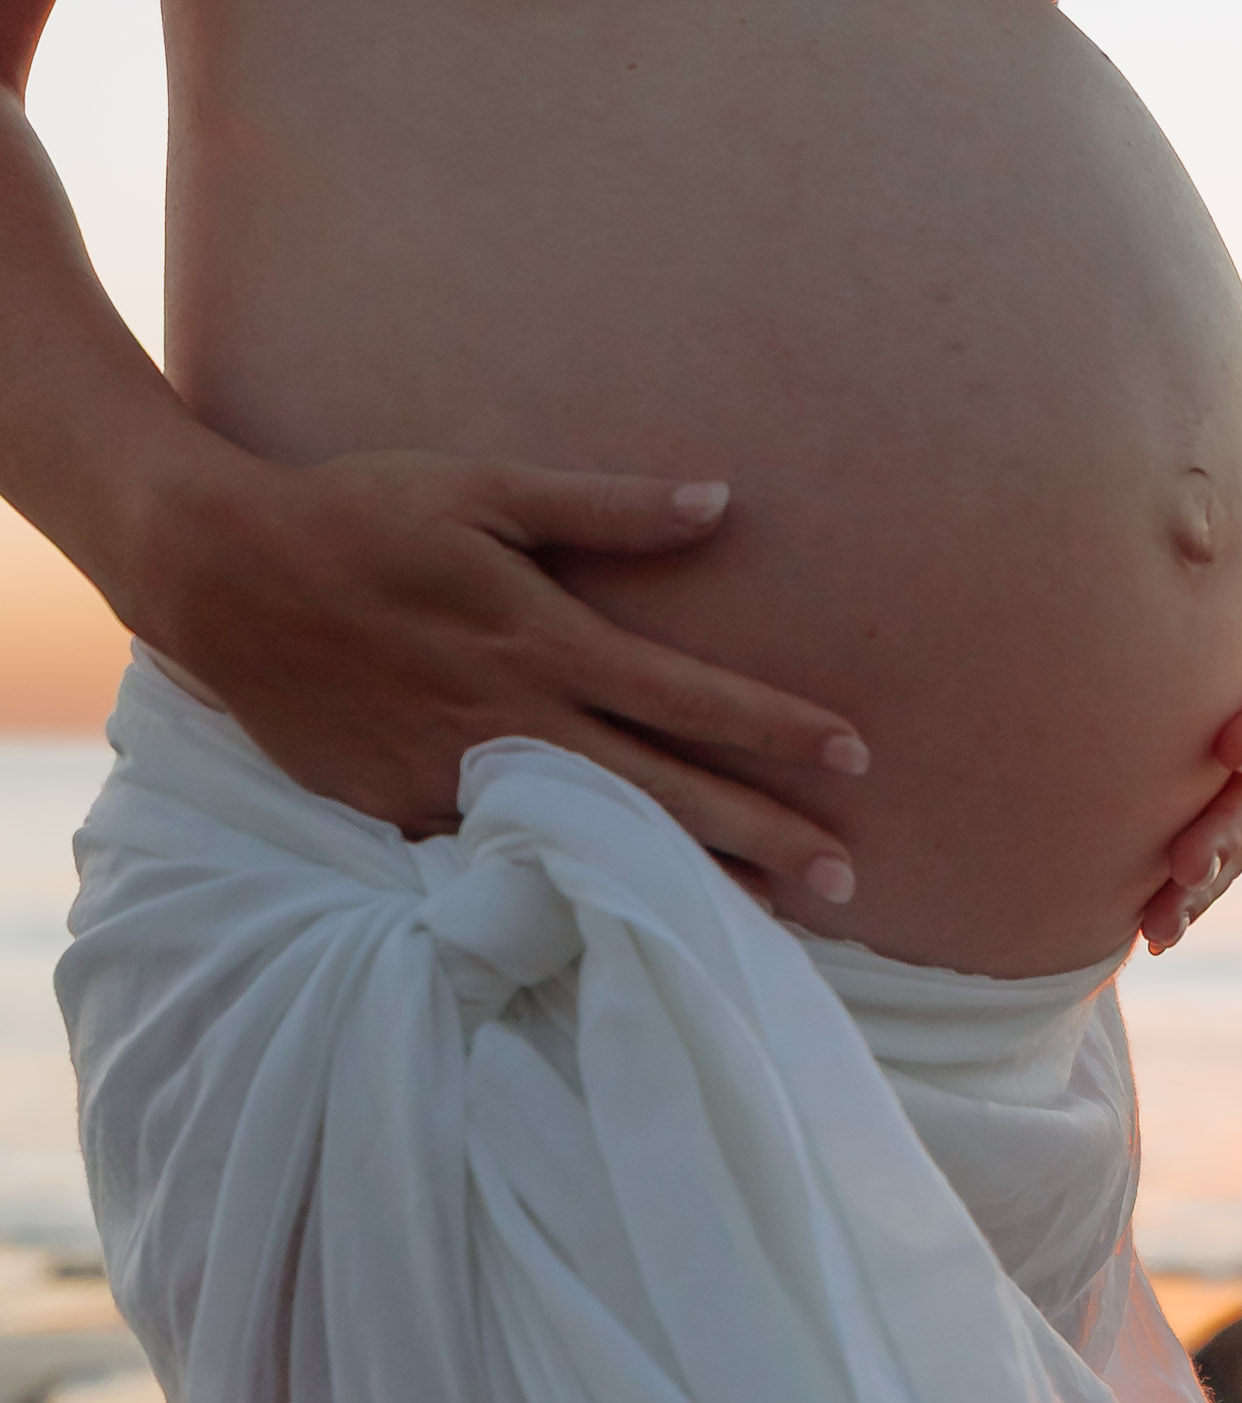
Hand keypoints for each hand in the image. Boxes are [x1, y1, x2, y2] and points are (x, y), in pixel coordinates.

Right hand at [141, 448, 866, 907]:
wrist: (225, 575)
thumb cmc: (362, 513)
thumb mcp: (487, 486)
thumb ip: (607, 506)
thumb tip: (720, 499)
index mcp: (541, 638)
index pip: (686, 696)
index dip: (775, 727)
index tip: (854, 755)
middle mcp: (511, 719)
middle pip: (661, 793)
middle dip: (761, 838)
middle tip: (850, 881)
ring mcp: (455, 775)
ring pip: (593, 841)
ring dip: (684, 879)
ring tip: (769, 916)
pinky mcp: (402, 809)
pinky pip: (507, 855)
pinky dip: (573, 884)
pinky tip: (624, 909)